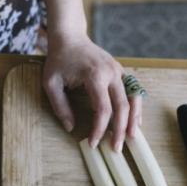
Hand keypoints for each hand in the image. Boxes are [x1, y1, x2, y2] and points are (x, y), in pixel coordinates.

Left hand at [43, 35, 141, 150]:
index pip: (103, 109)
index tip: (93, 143)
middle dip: (120, 130)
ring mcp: (119, 71)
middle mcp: (111, 73)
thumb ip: (60, 106)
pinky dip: (135, 107)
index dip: (100, 129)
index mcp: (95, 76)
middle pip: (122, 106)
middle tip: (116, 148)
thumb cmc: (59, 59)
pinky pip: (133, 91)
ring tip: (133, 137)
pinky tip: (135, 121)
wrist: (70, 37)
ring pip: (133, 98)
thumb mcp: (51, 83)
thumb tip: (70, 127)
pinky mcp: (121, 71)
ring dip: (134, 119)